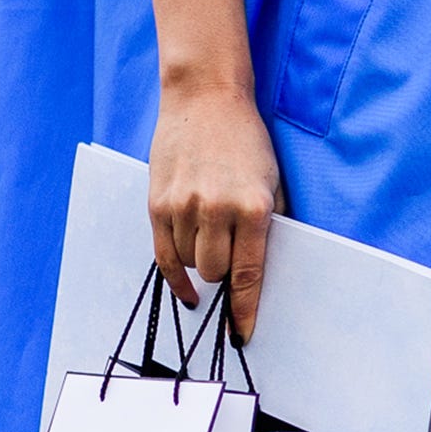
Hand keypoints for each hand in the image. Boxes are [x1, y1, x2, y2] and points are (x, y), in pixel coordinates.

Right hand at [147, 79, 283, 336]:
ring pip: (190, 264)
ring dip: (200, 264)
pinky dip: (174, 277)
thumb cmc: (246, 141)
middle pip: (215, 272)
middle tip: (229, 268)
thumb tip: (265, 272)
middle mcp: (217, 210)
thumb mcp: (272, 181)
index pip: (248, 273)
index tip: (242, 333)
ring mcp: (184, 207)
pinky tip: (185, 288)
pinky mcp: (158, 203)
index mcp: (252, 207)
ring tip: (209, 242)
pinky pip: (163, 255)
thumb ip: (270, 224)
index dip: (244, 309)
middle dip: (223, 277)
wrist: (205, 98)